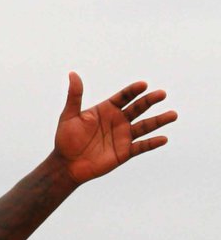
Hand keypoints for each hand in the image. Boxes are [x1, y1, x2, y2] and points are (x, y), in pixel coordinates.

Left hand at [54, 72, 175, 183]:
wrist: (66, 165)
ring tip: (173, 115)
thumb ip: (75, 96)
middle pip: (138, 108)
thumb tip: (73, 74)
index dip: (133, 90)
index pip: (123, 96)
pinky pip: (141, 147)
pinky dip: (152, 143)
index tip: (142, 85)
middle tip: (161, 94)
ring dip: (159, 120)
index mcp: (107, 110)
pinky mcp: (124, 152)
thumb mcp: (69, 116)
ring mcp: (123, 136)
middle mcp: (118, 121)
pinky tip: (163, 138)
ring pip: (145, 126)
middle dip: (150, 101)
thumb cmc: (65, 140)